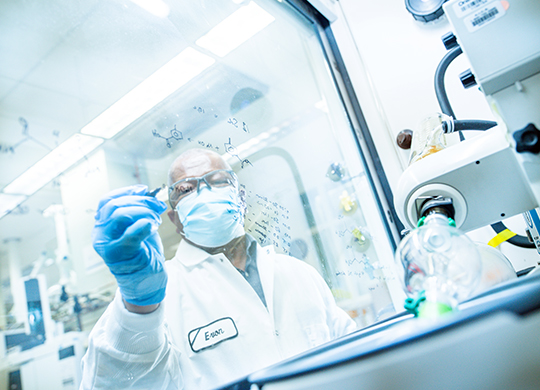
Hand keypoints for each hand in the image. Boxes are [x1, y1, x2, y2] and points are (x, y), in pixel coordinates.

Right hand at [92, 185, 167, 305]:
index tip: (144, 190)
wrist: (146, 281)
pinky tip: (152, 225)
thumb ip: (138, 212)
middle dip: (140, 201)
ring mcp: (106, 245)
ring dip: (143, 212)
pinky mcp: (117, 255)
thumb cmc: (143, 253)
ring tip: (156, 220)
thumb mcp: (139, 227)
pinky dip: (142, 226)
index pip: (107, 201)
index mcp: (103, 225)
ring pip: (119, 215)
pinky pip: (128, 235)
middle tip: (158, 206)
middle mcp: (100, 234)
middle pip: (115, 206)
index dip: (126, 192)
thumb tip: (146, 193)